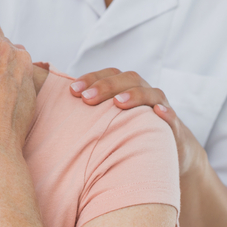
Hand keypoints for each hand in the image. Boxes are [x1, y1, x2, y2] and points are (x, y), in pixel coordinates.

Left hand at [70, 67, 205, 176]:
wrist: (171, 151)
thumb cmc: (131, 132)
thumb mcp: (111, 120)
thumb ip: (90, 110)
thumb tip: (52, 104)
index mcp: (126, 88)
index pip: (108, 74)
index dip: (91, 78)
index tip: (72, 91)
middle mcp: (144, 92)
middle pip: (127, 79)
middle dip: (107, 86)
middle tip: (87, 98)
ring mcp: (160, 107)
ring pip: (151, 94)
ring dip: (134, 95)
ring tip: (118, 103)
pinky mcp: (174, 127)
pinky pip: (172, 117)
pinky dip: (166, 113)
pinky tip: (159, 113)